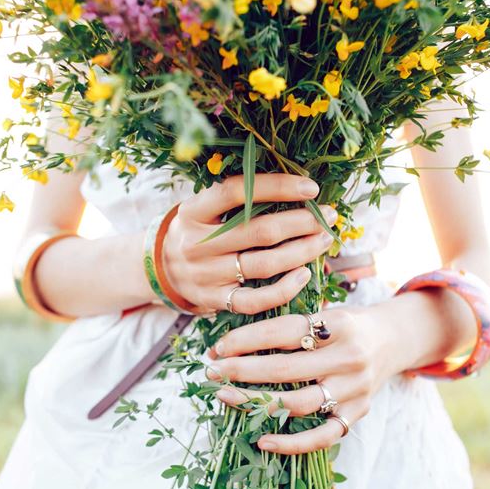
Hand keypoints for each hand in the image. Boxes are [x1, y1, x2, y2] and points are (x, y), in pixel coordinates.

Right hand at [163, 174, 336, 313]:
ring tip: (323, 240)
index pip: (236, 192)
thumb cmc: (198, 231)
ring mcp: (205, 275)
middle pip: (258, 231)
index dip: (277, 187)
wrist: (162, 270)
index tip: (310, 188)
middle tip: (327, 216)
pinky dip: (283, 289)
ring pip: (263, 265)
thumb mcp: (204, 208)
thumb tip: (296, 188)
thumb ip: (237, 200)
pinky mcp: (214, 301)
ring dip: (301, 252)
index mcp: (193, 211)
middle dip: (301, 222)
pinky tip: (304, 275)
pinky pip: (255, 300)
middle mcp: (196, 243)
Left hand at [206, 307, 398, 454]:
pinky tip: (262, 439)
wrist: (393, 340)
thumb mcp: (325, 311)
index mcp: (339, 325)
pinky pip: (323, 435)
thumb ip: (290, 323)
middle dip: (241, 370)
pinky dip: (292, 442)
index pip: (283, 332)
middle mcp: (349, 358)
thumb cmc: (346, 324)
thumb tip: (233, 339)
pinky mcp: (357, 413)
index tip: (218, 347)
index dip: (246, 340)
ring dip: (255, 401)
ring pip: (298, 403)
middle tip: (211, 371)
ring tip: (224, 395)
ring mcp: (354, 389)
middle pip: (285, 369)